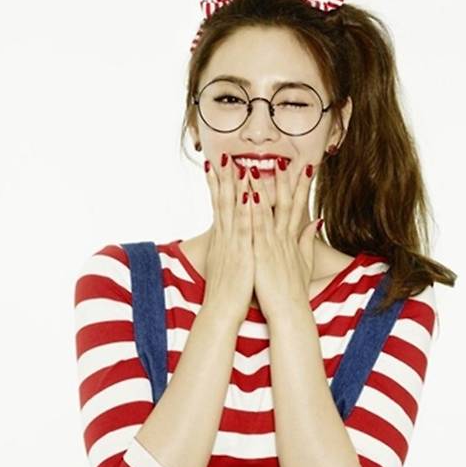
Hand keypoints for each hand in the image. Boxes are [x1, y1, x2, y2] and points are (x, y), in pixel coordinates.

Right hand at [202, 152, 253, 321]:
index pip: (220, 205)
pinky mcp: (241, 252)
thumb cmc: (230, 291)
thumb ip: (237, 248)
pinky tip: (247, 193)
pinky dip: (245, 209)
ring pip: (232, 209)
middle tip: (221, 155)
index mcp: (224, 239)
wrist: (221, 311)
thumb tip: (237, 239)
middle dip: (222, 177)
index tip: (218, 165)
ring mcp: (232, 243)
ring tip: (234, 163)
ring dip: (233, 185)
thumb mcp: (233, 264)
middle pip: (222, 201)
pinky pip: (243, 227)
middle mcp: (225, 237)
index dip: (219, 185)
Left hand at [246, 158, 321, 319]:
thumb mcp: (304, 263)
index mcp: (291, 240)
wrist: (289, 313)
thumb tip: (316, 222)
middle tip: (283, 158)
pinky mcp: (261, 253)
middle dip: (285, 180)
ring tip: (256, 166)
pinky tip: (249, 193)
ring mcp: (272, 245)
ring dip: (262, 187)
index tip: (305, 166)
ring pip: (267, 210)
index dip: (301, 186)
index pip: (298, 206)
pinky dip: (253, 209)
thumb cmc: (293, 291)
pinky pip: (256, 226)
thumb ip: (308, 241)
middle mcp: (283, 238)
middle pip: (286, 203)